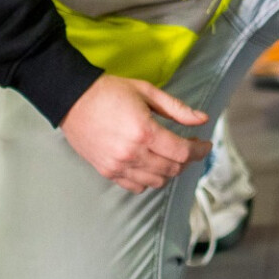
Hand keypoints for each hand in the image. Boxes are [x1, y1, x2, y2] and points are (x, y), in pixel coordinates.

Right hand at [60, 74, 210, 193]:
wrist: (72, 99)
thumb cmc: (110, 91)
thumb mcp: (148, 92)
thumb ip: (178, 109)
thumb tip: (203, 119)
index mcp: (145, 131)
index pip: (182, 152)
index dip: (199, 151)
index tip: (206, 145)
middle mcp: (132, 153)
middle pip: (172, 169)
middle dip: (187, 160)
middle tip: (190, 147)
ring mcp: (118, 165)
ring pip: (156, 181)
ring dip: (170, 171)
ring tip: (171, 156)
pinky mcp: (107, 171)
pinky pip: (136, 186)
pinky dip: (149, 180)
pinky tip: (151, 165)